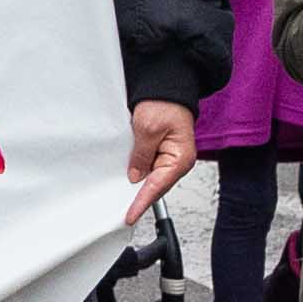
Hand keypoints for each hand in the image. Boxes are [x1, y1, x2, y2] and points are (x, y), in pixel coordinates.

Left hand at [125, 101, 197, 220]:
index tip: (130, 215)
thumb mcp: (148, 128)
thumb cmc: (165, 103)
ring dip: (138, 185)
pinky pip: (149, 168)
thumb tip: (135, 176)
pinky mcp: (161, 151)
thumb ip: (142, 155)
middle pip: (156, 186)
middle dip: (139, 198)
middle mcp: (177, 161)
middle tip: (122, 212)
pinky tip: (127, 179)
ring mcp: (169, 157)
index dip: (142, 202)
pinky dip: (139, 173)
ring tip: (121, 199)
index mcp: (180, 159)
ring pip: (151, 179)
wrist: (166, 86)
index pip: (158, 187)